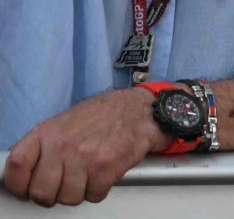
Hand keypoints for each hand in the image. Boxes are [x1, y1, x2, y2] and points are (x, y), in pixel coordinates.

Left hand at [2, 89, 165, 205]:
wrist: (140, 110)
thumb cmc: (103, 115)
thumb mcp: (64, 121)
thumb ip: (42, 143)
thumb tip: (23, 167)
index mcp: (48, 132)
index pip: (17, 165)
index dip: (17, 184)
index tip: (25, 188)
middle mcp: (63, 145)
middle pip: (41, 191)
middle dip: (51, 194)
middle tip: (61, 186)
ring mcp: (85, 157)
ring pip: (68, 198)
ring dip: (77, 193)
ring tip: (86, 177)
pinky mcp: (106, 168)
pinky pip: (93, 196)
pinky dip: (98, 190)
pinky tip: (102, 175)